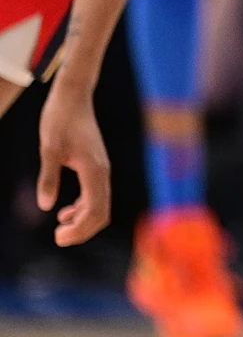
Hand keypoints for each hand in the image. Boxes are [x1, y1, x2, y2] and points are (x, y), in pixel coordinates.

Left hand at [38, 78, 110, 246]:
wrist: (73, 97)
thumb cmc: (60, 120)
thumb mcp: (48, 149)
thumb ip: (48, 177)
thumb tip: (46, 207)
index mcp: (94, 170)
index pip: (95, 210)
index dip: (80, 229)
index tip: (58, 237)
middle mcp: (102, 172)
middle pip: (102, 213)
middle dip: (83, 230)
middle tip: (58, 239)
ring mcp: (101, 169)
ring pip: (101, 206)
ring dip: (83, 221)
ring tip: (59, 230)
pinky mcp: (95, 166)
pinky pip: (96, 195)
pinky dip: (83, 209)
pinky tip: (64, 212)